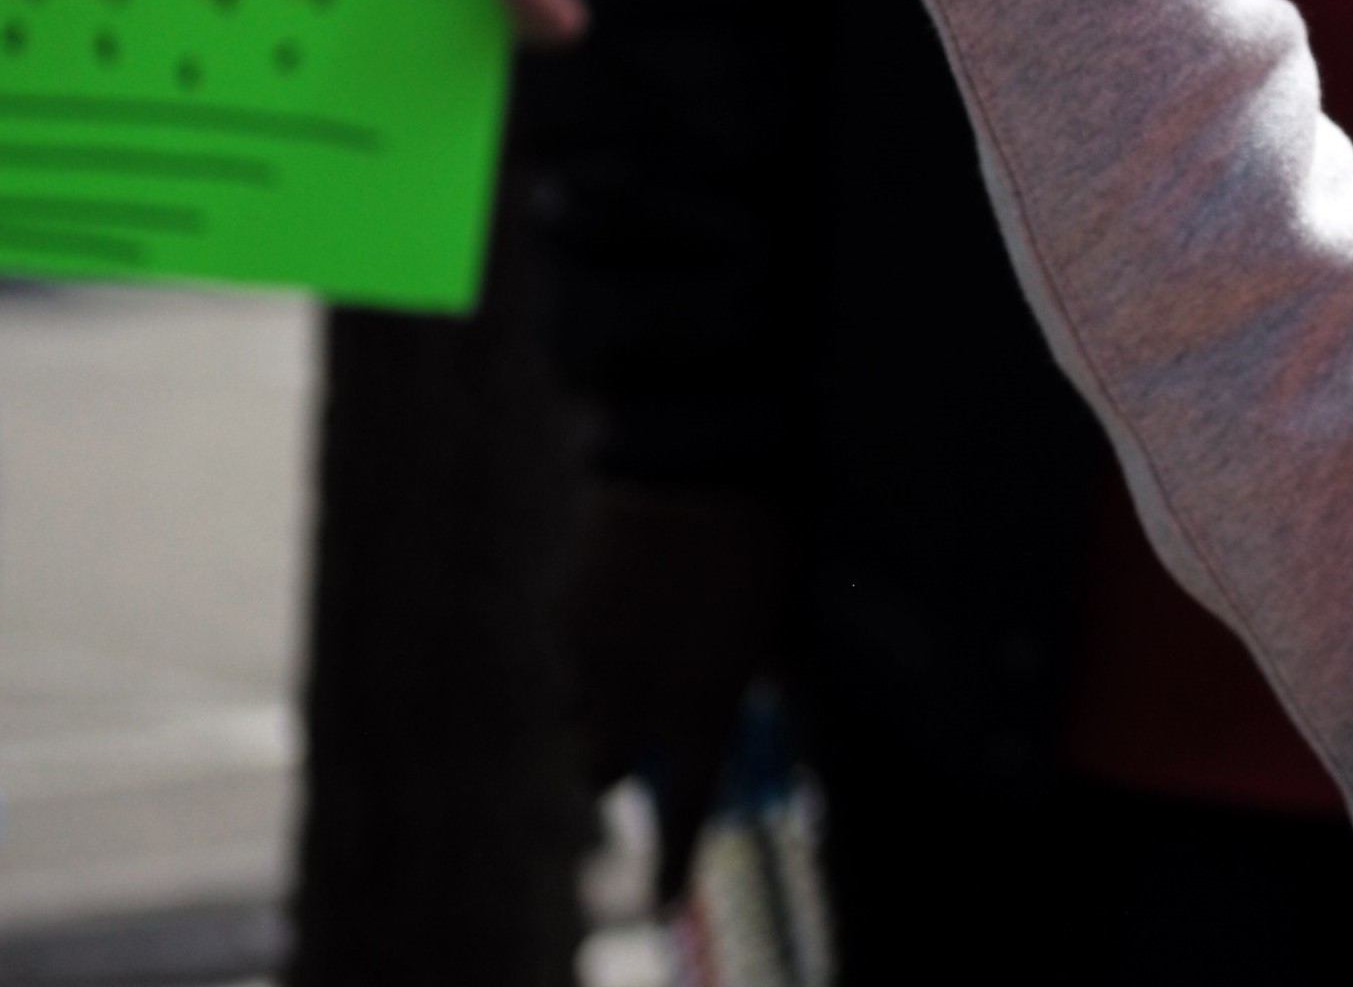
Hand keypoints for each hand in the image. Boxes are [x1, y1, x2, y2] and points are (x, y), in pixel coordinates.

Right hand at [570, 478, 795, 900]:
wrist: (692, 453)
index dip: (674, 863)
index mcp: (701, 705)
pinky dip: (594, 649)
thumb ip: (783, 680)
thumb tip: (790, 722)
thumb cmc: (765, 536)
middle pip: (605, 775)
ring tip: (639, 663)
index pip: (687, 810)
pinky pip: (572, 655)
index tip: (666, 900)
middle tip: (650, 741)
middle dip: (624, 768)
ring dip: (603, 709)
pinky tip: (628, 603)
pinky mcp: (563, 613)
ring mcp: (589, 657)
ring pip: (580, 716)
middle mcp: (634, 697)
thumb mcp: (789, 616)